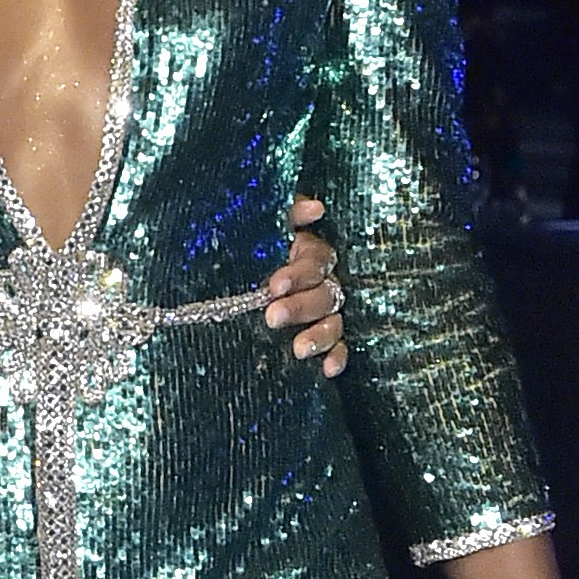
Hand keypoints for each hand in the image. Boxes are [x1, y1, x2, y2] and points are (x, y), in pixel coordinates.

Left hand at [262, 191, 347, 375]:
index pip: (316, 262)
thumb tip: (315, 209)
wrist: (239, 270)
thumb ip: (290, 212)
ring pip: (334, 322)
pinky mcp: (326, 337)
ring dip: (319, 335)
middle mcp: (326, 282)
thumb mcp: (271, 224)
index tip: (275, 286)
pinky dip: (337, 358)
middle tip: (272, 317)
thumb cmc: (259, 244)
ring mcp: (328, 312)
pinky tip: (329, 370)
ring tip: (299, 349)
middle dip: (300, 307)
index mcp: (312, 254)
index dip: (298, 274)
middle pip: (324, 294)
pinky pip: (339, 347)